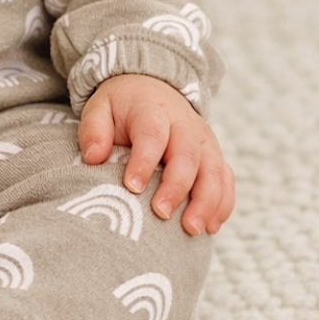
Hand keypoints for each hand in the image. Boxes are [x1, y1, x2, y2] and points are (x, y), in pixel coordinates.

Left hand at [77, 74, 233, 235]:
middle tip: (161, 213)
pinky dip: (222, 203)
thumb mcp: (100, 108)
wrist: (152, 90)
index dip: (144, 162)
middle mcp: (185, 126)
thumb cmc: (122, 107)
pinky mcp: (214, 156)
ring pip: (213, 171)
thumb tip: (92, 157)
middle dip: (176, 187)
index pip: (152, 136)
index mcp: (154, 112)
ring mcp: (204, 142)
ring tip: (192, 229)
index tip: (132, 187)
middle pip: (187, 156)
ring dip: (206, 202)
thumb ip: (94, 129)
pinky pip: (225, 179)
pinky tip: (211, 227)